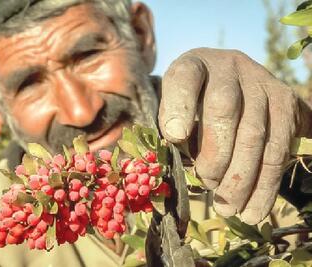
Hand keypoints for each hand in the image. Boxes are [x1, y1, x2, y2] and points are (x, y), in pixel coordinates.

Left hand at [158, 48, 311, 223]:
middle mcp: (229, 66)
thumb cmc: (193, 101)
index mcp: (193, 64)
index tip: (175, 136)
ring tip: (228, 208)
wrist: (231, 80)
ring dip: (241, 179)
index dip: (179, 105)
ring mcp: (262, 83)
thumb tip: (182, 155)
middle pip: (224, 109)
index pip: (184, 78)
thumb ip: (171, 124)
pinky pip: (278, 150)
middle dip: (215, 156)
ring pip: (255, 135)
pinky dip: (265, 185)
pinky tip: (252, 209)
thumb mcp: (174, 104)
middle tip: (207, 184)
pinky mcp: (286, 103)